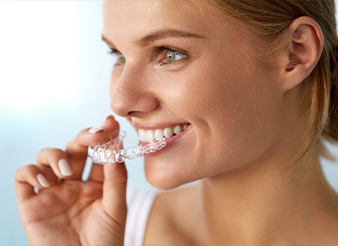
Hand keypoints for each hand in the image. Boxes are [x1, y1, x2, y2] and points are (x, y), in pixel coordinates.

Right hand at [15, 116, 127, 245]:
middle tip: (95, 136)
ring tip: (67, 172)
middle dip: (84, 137)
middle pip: (74, 149)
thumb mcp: (116, 207)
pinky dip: (31, 172)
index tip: (111, 123)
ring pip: (47, 157)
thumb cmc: (106, 241)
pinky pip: (24, 177)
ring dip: (56, 156)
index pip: (98, 152)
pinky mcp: (32, 204)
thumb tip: (116, 146)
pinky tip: (46, 181)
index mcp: (95, 183)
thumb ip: (116, 177)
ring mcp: (52, 192)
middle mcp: (73, 183)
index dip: (104, 136)